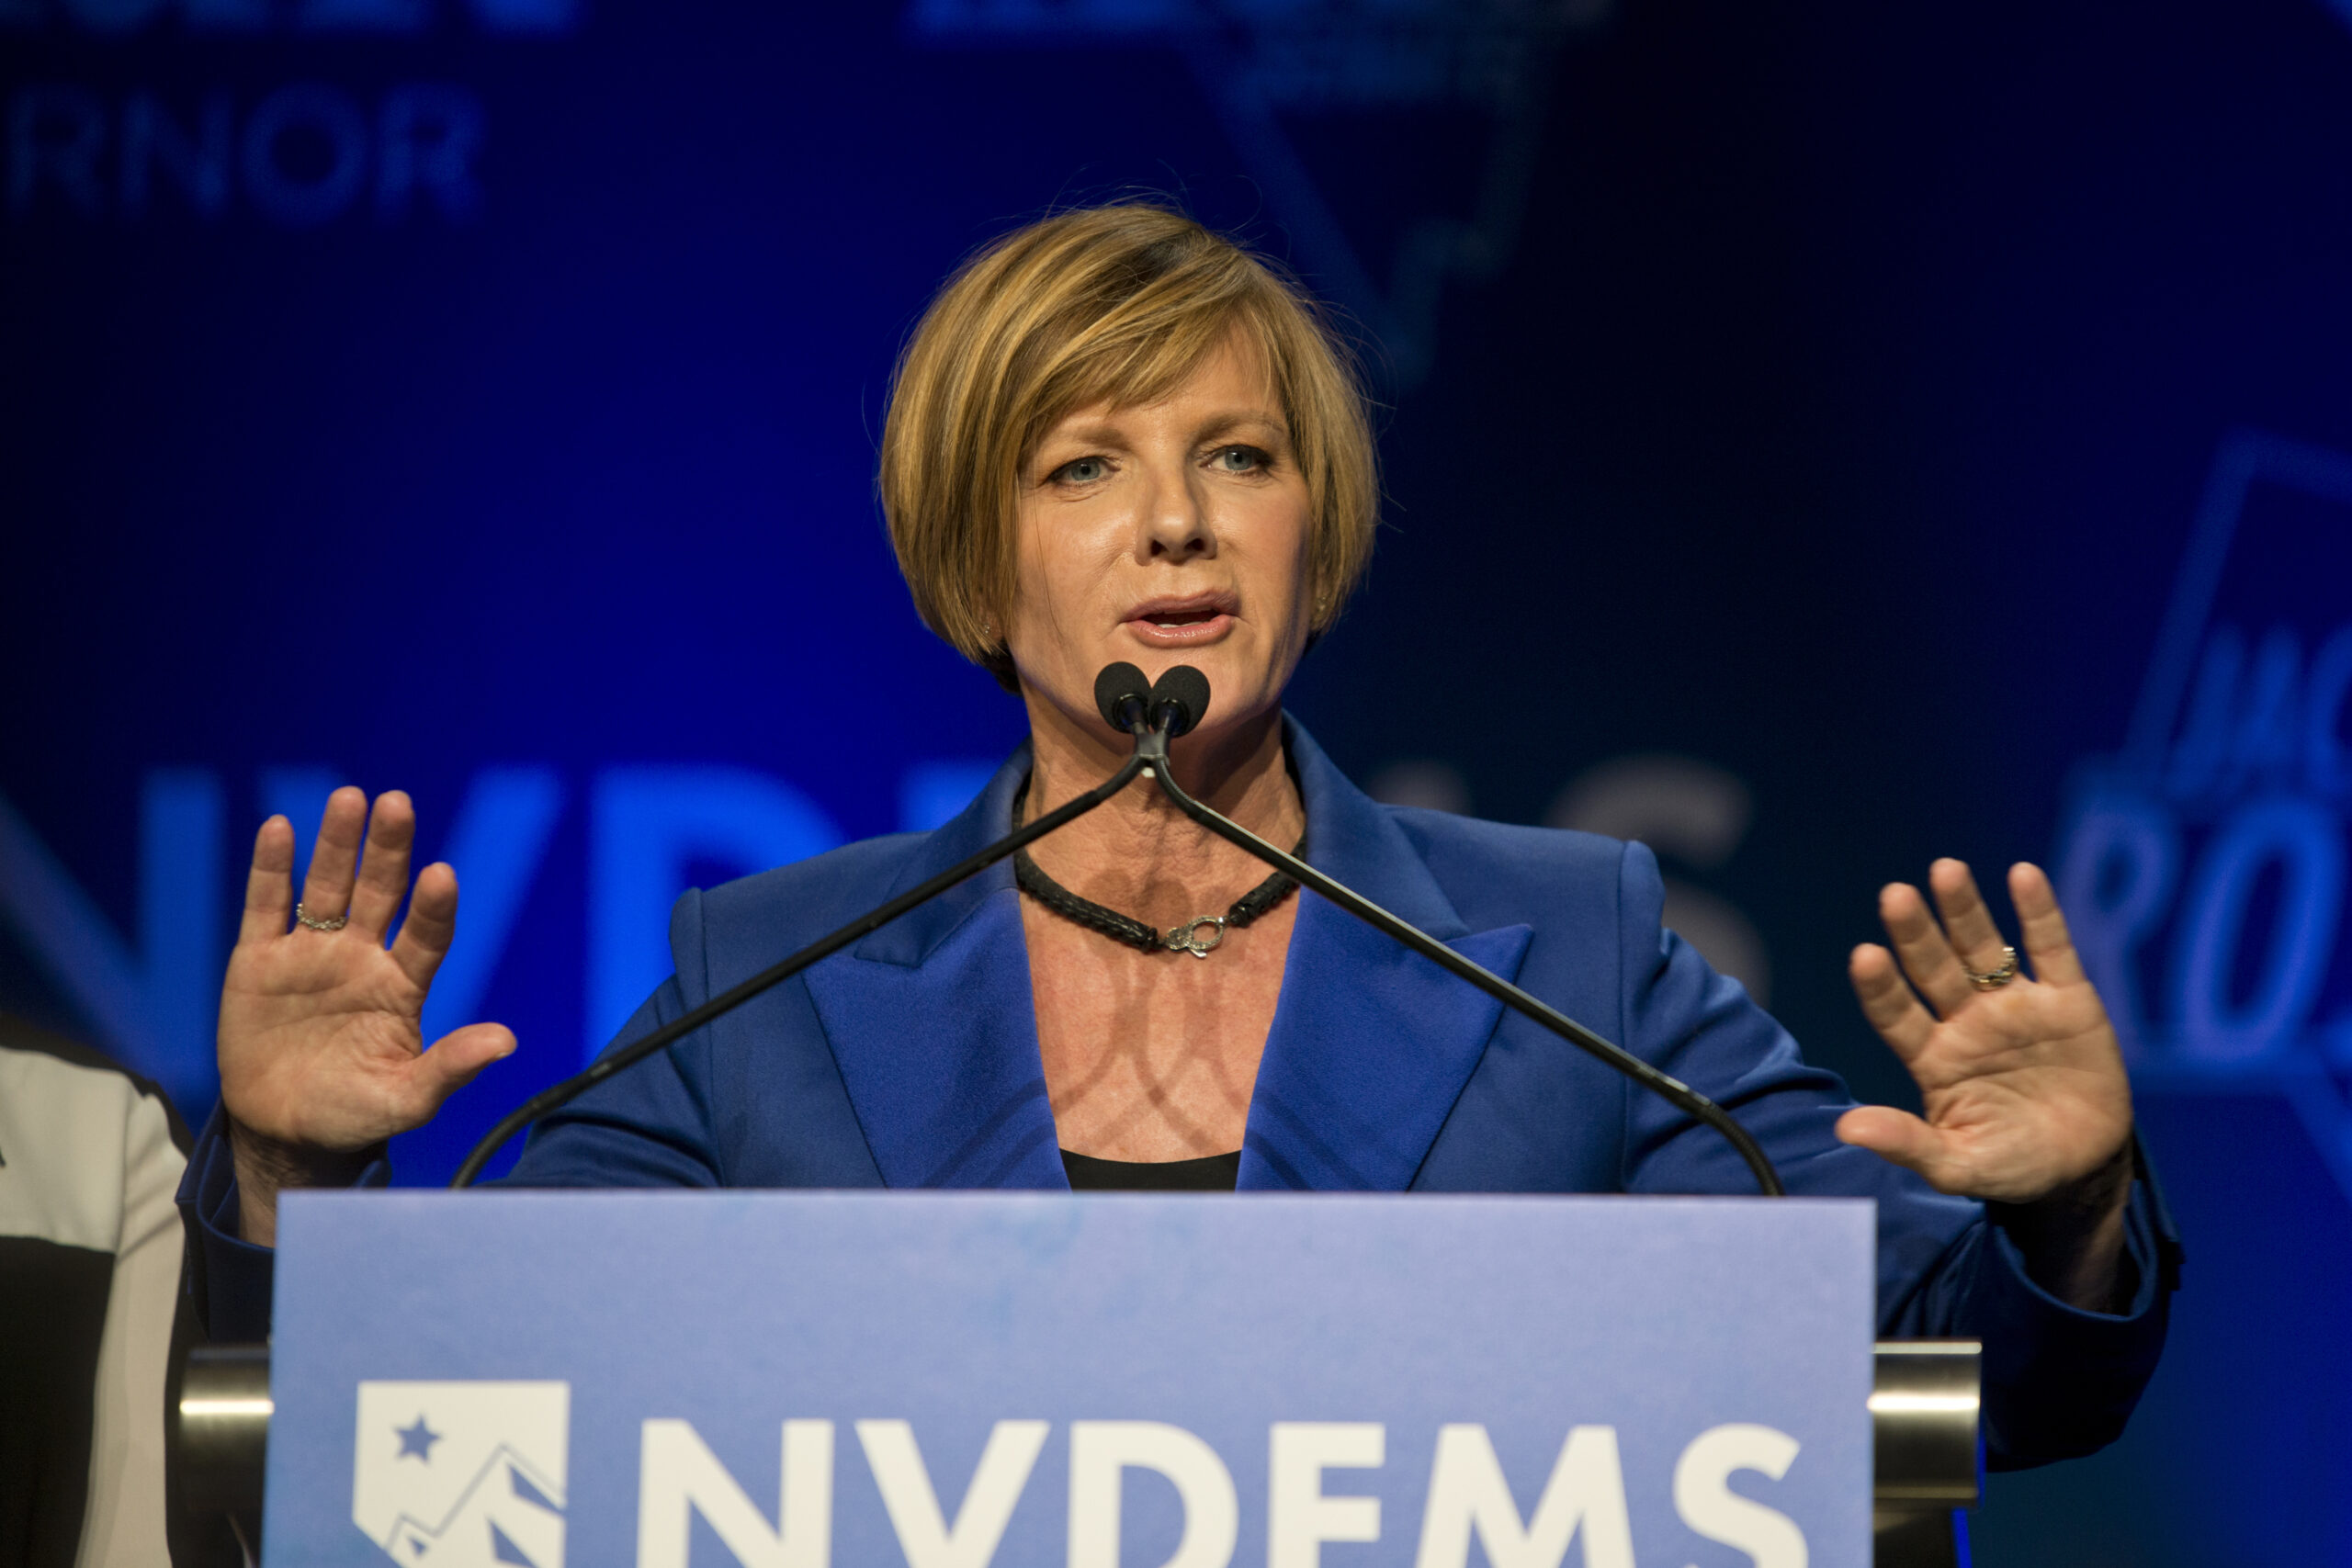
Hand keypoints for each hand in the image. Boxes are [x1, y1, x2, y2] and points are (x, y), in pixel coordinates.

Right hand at [217, 787, 513, 1237]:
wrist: (285, 1130)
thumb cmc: (354, 1112)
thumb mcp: (405, 1099)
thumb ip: (449, 1068)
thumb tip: (507, 1042)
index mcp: (402, 985)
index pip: (427, 935)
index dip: (433, 907)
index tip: (442, 875)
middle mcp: (362, 957)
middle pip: (380, 893)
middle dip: (389, 850)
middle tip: (397, 804)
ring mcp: (311, 953)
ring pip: (327, 887)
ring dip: (338, 845)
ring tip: (350, 798)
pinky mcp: (260, 960)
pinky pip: (266, 906)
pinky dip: (271, 869)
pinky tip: (279, 828)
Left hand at [1837, 860, 2134, 1305]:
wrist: (2084, 1170)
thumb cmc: (2011, 1165)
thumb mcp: (1959, 1165)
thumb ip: (1908, 1145)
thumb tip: (1845, 1128)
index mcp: (1933, 1058)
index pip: (1896, 1014)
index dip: (1881, 987)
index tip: (1865, 956)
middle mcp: (1966, 1022)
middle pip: (1934, 969)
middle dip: (1915, 933)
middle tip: (1895, 896)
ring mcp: (2015, 1007)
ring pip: (1984, 949)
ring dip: (1965, 910)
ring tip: (1945, 870)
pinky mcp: (2069, 1001)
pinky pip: (2052, 950)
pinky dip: (2039, 913)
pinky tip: (2023, 876)